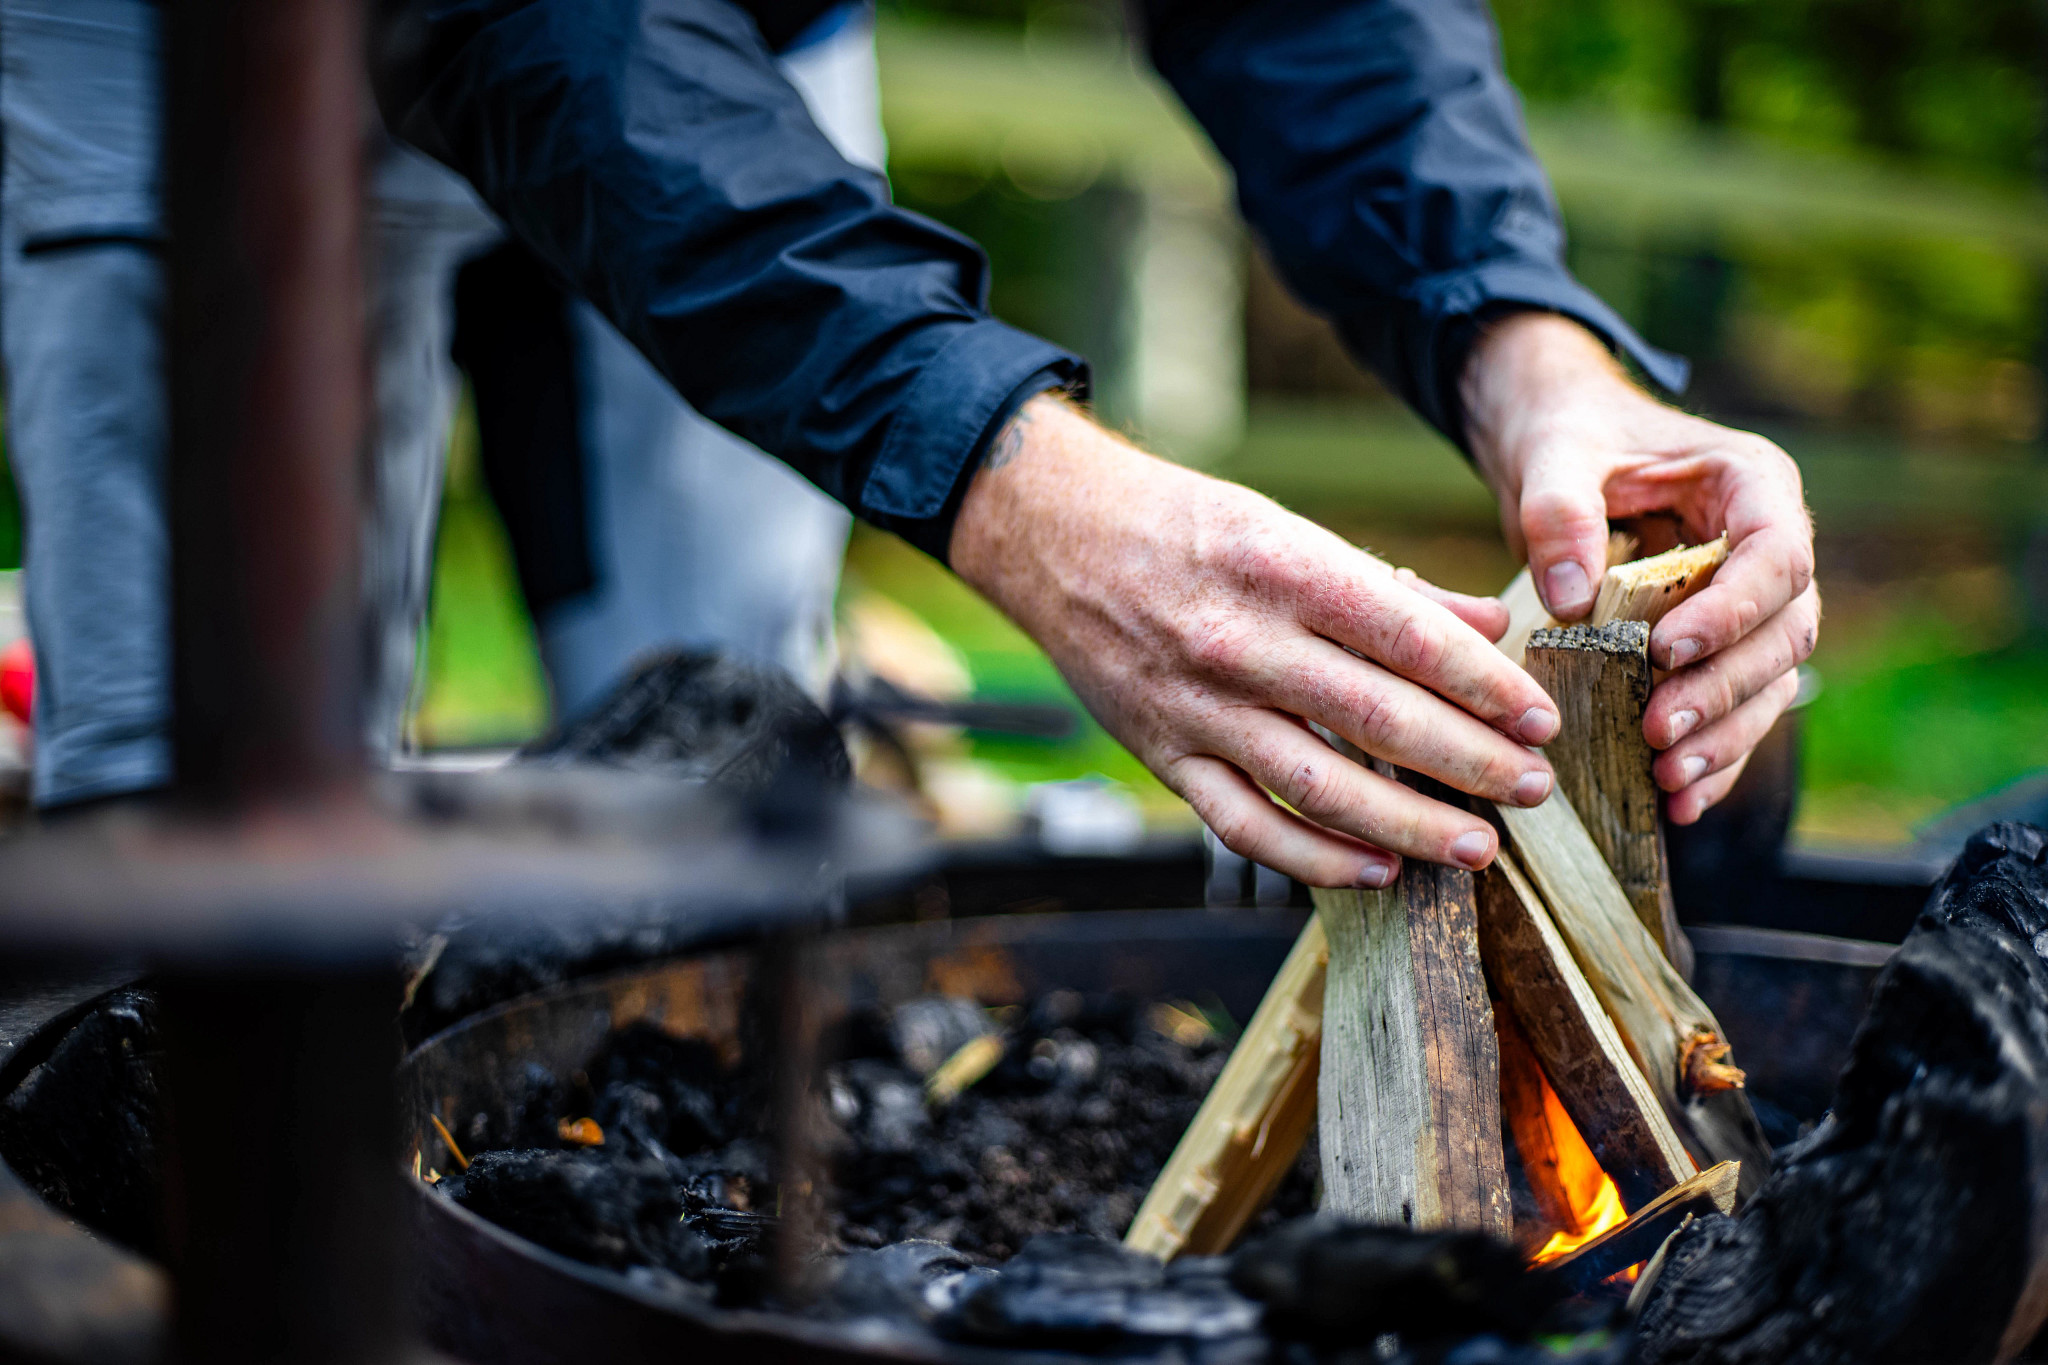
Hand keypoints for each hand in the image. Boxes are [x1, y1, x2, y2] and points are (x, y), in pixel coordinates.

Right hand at [949, 396, 1561, 887]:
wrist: (1057, 538)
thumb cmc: (1187, 528)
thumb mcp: (1287, 528)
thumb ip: (1388, 587)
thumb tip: (1489, 627)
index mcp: (1283, 567)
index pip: (1407, 636)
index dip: (1483, 685)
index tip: (1540, 719)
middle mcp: (1240, 640)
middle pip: (1378, 718)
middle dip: (1471, 761)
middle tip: (1534, 788)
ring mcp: (1197, 706)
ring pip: (1319, 784)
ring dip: (1409, 823)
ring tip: (1477, 845)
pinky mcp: (1164, 755)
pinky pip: (1246, 825)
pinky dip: (1315, 857)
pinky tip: (1376, 870)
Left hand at [1461, 312, 1817, 823]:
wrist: (1561, 444)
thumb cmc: (1569, 435)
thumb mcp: (1555, 453)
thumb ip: (1559, 511)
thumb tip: (1571, 597)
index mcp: (1753, 484)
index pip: (1776, 556)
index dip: (1732, 612)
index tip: (1667, 653)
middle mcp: (1769, 547)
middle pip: (1783, 632)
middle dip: (1724, 691)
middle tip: (1659, 734)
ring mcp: (1750, 601)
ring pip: (1768, 682)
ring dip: (1724, 737)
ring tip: (1667, 780)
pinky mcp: (1718, 645)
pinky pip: (1736, 708)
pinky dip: (1713, 756)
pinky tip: (1678, 802)